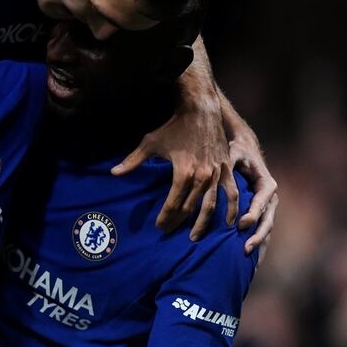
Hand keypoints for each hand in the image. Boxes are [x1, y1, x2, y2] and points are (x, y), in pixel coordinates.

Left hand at [112, 100, 237, 239]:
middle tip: (170, 232)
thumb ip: (133, 161)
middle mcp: (202, 177)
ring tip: (194, 236)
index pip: (173, 203)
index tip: (158, 226)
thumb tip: (113, 173)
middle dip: (178, 222)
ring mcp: (216, 174)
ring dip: (203, 223)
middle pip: (190, 208)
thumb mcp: (150, 143)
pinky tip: (230, 223)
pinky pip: (231, 193)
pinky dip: (232, 209)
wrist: (201, 110)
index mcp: (183, 173)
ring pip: (211, 206)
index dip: (165, 217)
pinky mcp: (227, 169)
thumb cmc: (173, 127)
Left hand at [230, 132, 277, 254]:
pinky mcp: (260, 216)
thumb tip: (218, 168)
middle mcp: (270, 199)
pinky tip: (251, 265)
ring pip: (265, 230)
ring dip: (258, 245)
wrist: (245, 150)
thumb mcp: (234, 151)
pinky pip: (260, 233)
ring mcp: (267, 210)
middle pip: (267, 221)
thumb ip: (229, 160)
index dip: (253, 214)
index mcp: (266, 184)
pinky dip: (257, 247)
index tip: (241, 225)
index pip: (261, 201)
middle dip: (257, 236)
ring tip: (248, 262)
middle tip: (245, 249)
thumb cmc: (238, 151)